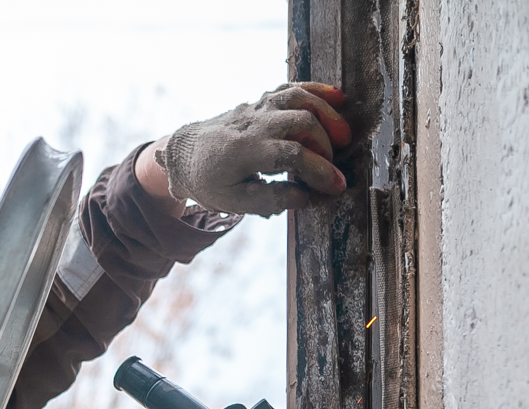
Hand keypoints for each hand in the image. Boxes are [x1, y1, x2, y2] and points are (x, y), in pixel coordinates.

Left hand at [157, 83, 351, 215]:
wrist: (185, 154)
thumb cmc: (209, 180)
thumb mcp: (233, 201)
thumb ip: (269, 200)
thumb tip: (306, 197)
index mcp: (244, 152)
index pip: (292, 155)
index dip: (319, 170)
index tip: (337, 187)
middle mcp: (253, 124)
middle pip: (301, 123)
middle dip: (325, 146)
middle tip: (335, 167)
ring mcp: (258, 109)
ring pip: (299, 99)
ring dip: (327, 114)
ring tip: (343, 135)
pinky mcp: (262, 102)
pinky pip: (292, 88)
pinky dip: (317, 90)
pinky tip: (339, 98)